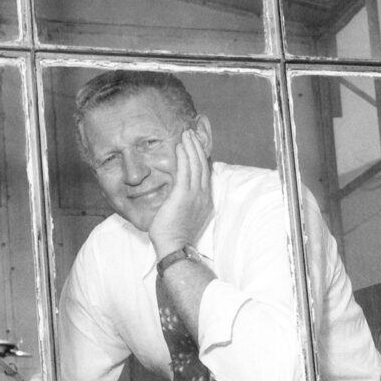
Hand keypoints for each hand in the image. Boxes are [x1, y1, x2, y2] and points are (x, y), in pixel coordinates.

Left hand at [149, 128, 212, 256]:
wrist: (175, 247)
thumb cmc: (175, 235)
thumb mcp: (184, 214)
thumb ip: (184, 200)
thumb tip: (176, 191)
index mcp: (205, 200)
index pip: (205, 173)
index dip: (201, 157)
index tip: (195, 146)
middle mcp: (203, 196)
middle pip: (203, 165)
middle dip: (197, 147)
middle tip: (191, 133)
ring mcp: (195, 195)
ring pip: (196, 164)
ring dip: (191, 147)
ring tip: (186, 134)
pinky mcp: (183, 195)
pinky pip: (185, 170)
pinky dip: (183, 156)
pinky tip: (180, 146)